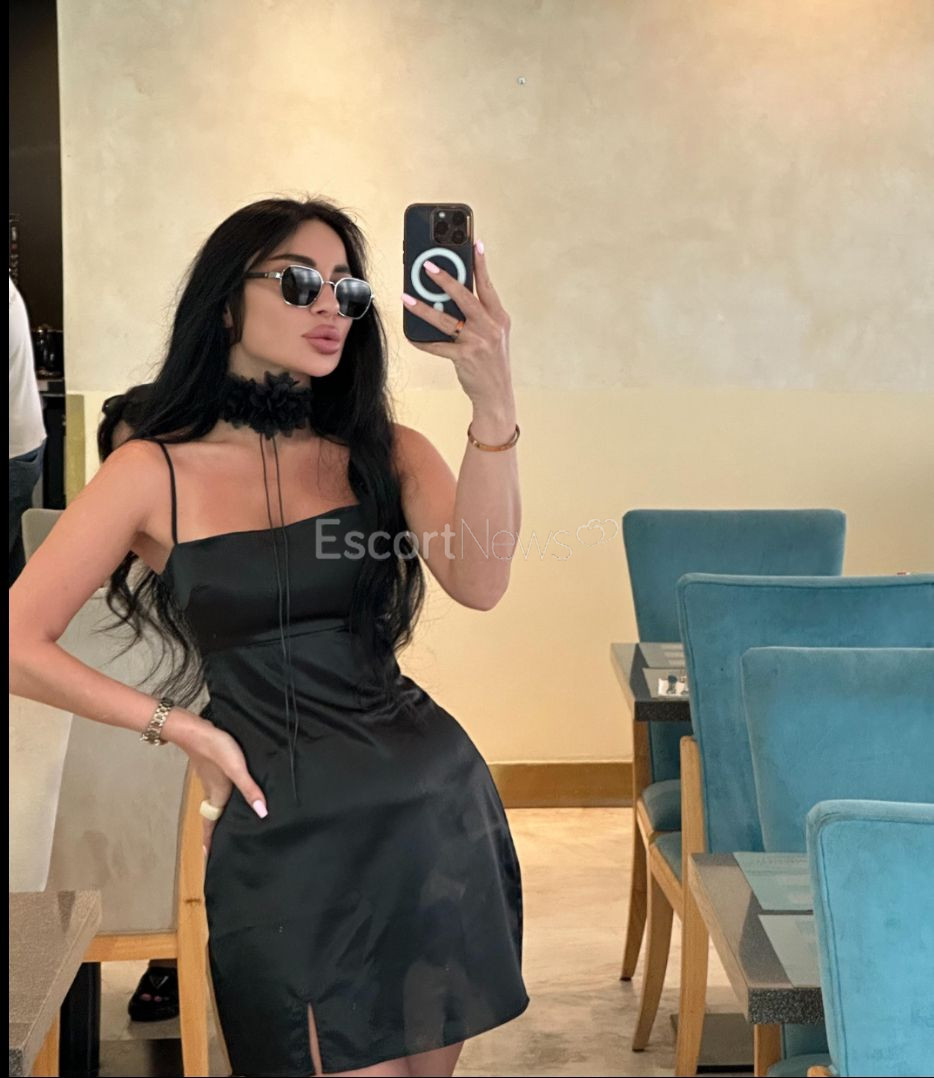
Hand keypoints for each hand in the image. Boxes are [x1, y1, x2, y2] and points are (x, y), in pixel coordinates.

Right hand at [183, 721, 267, 855]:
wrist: (195, 729)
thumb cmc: (216, 750)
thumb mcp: (236, 769)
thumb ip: (249, 789)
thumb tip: (262, 814)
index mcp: (217, 796)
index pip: (211, 825)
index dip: (210, 841)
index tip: (208, 858)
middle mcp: (213, 791)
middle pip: (214, 817)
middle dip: (216, 832)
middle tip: (222, 845)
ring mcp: (211, 779)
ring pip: (216, 803)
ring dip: (220, 815)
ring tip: (229, 824)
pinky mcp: (213, 768)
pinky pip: (218, 790)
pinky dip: (223, 798)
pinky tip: (233, 793)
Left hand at [402, 241, 513, 408]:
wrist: (497, 393)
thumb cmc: (492, 361)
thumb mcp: (494, 334)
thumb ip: (479, 315)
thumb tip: (451, 296)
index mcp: (499, 317)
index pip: (488, 285)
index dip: (480, 264)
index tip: (475, 243)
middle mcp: (490, 327)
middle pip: (465, 296)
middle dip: (444, 279)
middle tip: (427, 266)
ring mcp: (477, 342)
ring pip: (445, 319)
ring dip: (423, 308)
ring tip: (406, 297)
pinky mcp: (464, 357)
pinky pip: (437, 346)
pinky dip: (422, 341)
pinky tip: (410, 335)